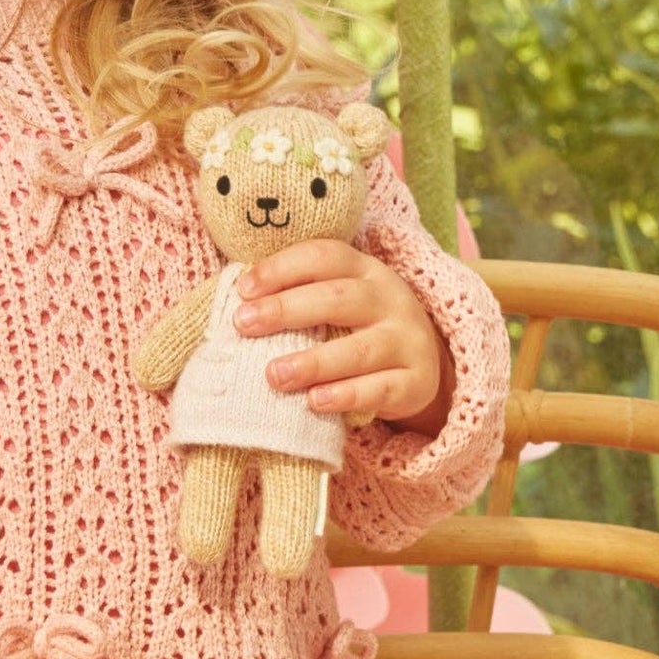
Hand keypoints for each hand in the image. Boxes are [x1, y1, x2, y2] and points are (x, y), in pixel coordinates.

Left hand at [234, 240, 453, 434]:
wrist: (422, 365)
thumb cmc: (359, 328)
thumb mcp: (339, 301)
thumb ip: (300, 296)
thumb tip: (236, 303)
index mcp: (366, 271)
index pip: (325, 256)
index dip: (283, 268)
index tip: (243, 289)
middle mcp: (390, 300)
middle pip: (339, 298)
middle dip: (287, 309)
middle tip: (244, 325)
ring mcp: (406, 341)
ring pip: (360, 349)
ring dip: (313, 361)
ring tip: (274, 375)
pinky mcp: (414, 382)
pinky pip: (380, 390)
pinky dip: (346, 395)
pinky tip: (314, 402)